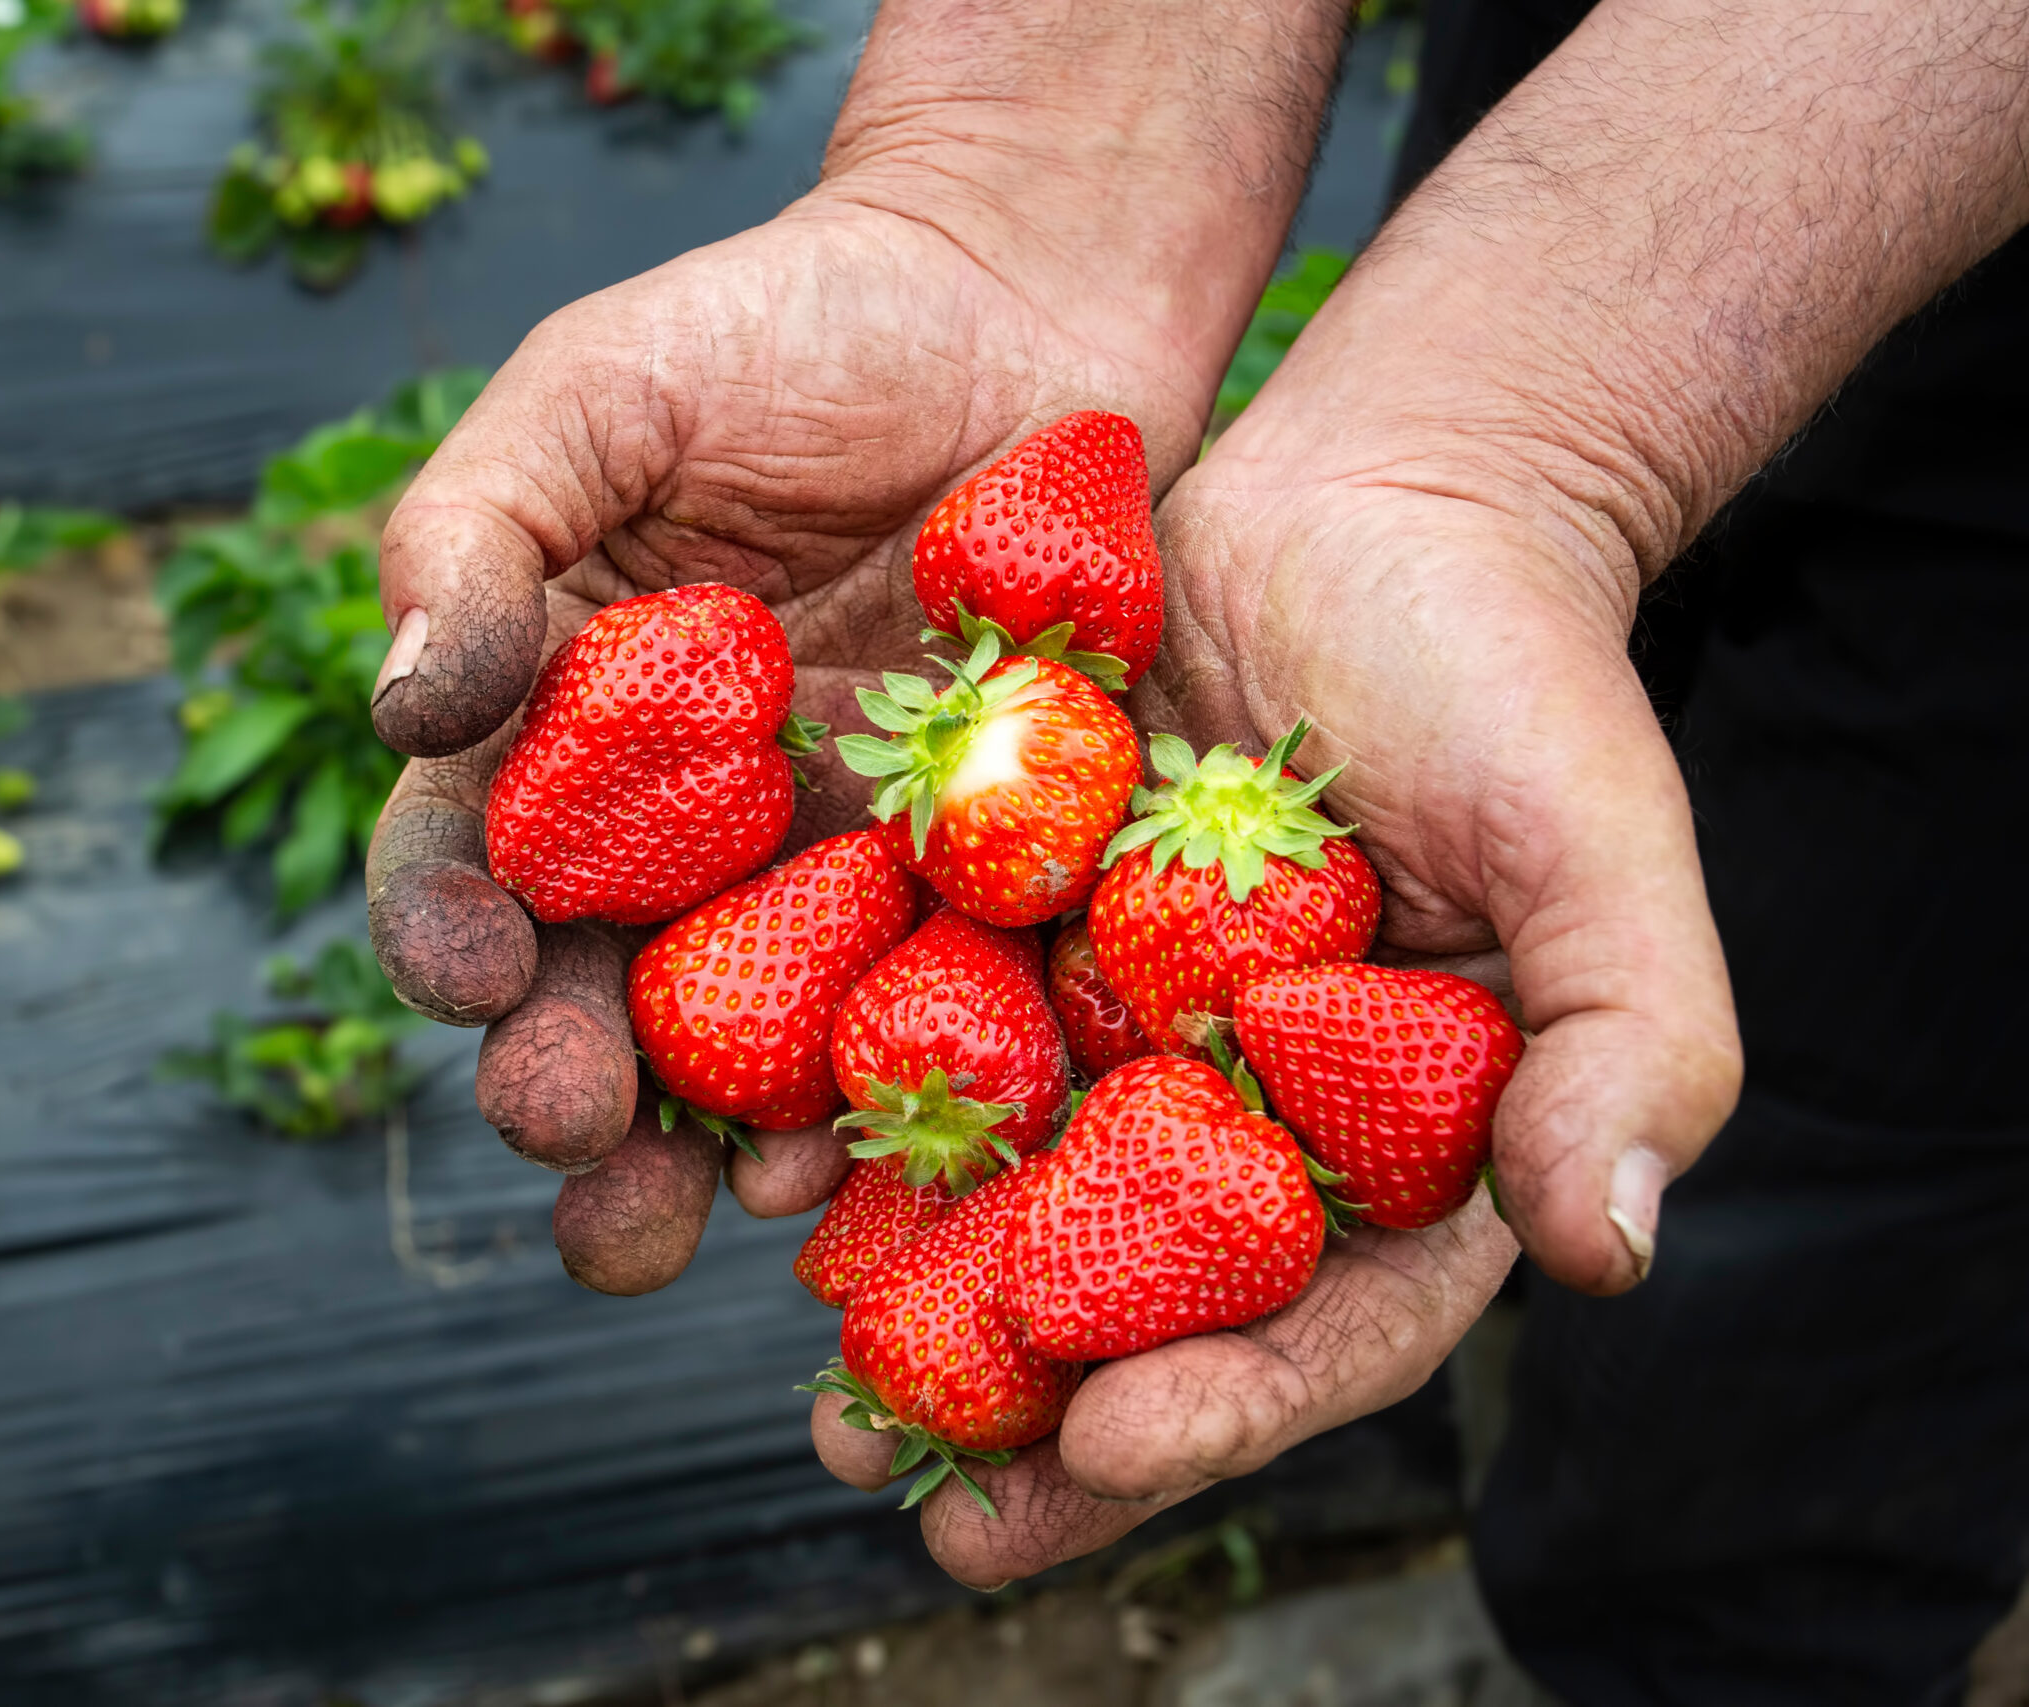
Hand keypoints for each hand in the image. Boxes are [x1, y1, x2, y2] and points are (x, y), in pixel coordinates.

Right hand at [365, 195, 1231, 1289]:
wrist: (1028, 297)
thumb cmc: (788, 324)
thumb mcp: (602, 391)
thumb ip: (480, 529)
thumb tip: (399, 704)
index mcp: (560, 739)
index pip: (463, 867)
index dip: (448, 933)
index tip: (475, 965)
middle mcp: (681, 841)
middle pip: (592, 1004)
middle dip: (566, 1093)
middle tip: (571, 1138)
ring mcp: (828, 879)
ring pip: (749, 1057)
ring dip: (712, 1151)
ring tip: (709, 1210)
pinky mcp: (974, 890)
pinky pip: (927, 1016)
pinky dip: (895, 1098)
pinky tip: (871, 1156)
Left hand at [810, 336, 1745, 1581]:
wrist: (1373, 501)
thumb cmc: (1515, 669)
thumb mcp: (1602, 843)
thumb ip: (1635, 1038)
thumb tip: (1610, 1244)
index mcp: (1390, 1146)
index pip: (1320, 1322)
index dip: (1223, 1402)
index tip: (1109, 1448)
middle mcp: (1239, 1118)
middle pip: (1142, 1308)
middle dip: (1034, 1413)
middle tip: (920, 1498)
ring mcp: (1117, 1035)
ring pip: (1011, 1204)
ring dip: (918, 1310)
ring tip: (829, 1402)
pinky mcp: (1011, 936)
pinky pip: (923, 1049)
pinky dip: (852, 1122)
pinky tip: (764, 1178)